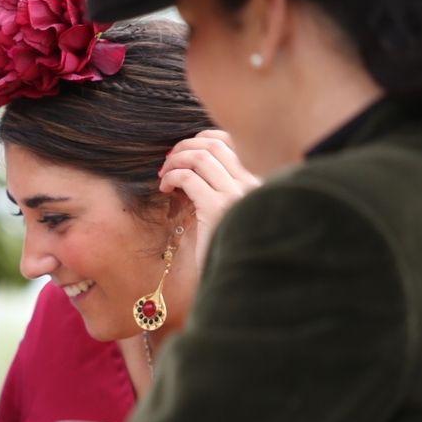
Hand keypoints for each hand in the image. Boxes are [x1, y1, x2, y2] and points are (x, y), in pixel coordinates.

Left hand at [158, 131, 260, 269]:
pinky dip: (172, 177)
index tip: (182, 153)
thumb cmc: (226, 247)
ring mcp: (237, 194)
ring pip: (201, 157)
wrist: (236, 280)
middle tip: (167, 161)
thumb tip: (188, 160)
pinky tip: (165, 189)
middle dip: (185, 147)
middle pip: (215, 145)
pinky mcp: (217, 208)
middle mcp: (252, 183)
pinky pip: (188, 178)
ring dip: (175, 161)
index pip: (231, 142)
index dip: (201, 140)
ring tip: (163, 176)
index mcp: (257, 181)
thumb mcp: (226, 211)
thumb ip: (218, 186)